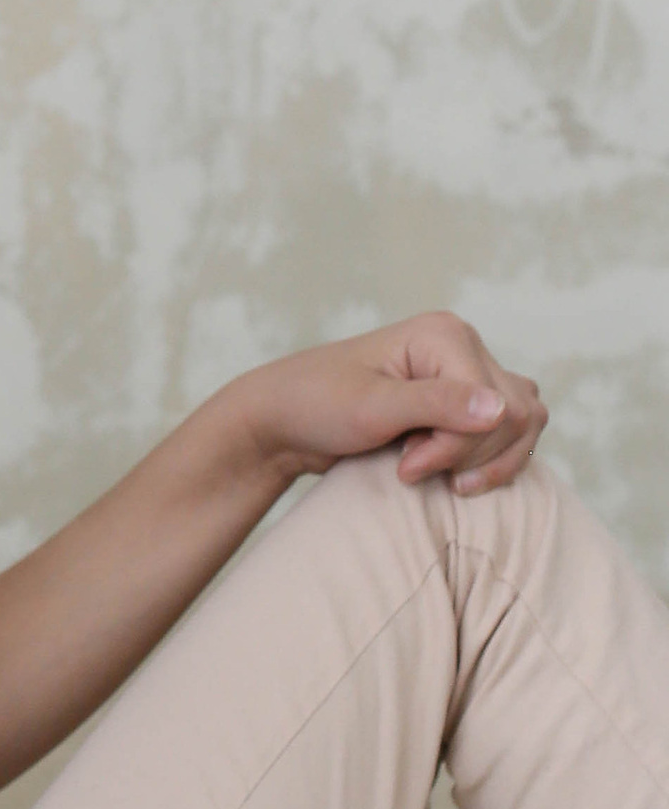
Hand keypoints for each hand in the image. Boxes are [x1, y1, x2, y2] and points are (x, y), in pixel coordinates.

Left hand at [242, 314, 544, 497]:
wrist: (284, 421)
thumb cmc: (316, 406)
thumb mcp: (371, 409)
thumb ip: (436, 407)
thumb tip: (502, 408)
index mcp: (445, 334)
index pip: (494, 407)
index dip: (454, 447)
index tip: (404, 466)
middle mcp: (464, 347)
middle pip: (516, 417)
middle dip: (468, 455)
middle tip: (410, 469)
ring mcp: (467, 374)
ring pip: (524, 424)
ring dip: (487, 462)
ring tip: (431, 474)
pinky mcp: (463, 402)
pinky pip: (512, 432)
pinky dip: (491, 459)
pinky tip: (452, 473)